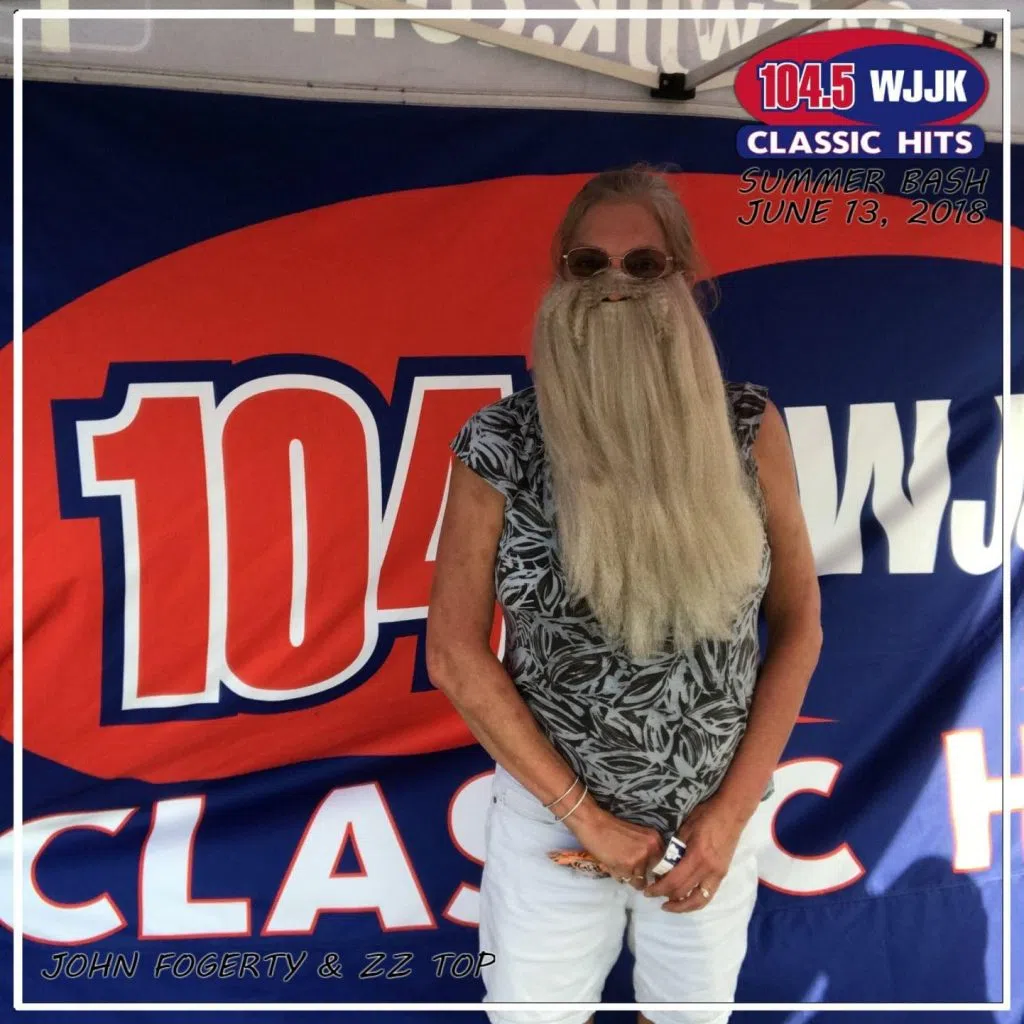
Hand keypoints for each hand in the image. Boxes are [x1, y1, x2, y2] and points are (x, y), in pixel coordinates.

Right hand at [564, 802, 663, 888]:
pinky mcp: (628, 865)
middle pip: (652, 874)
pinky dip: (619, 876)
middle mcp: (651, 847)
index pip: (663, 863)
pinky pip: (627, 880)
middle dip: (642, 875)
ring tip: (617, 865)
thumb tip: (650, 873)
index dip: (653, 870)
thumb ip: (646, 851)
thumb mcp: (636, 836)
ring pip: (640, 880)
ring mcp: (640, 857)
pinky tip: (611, 865)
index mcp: (655, 838)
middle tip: (628, 869)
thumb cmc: (611, 828)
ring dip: (629, 876)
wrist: (593, 823)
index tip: (645, 871)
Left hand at [644, 795, 748, 911]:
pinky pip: (708, 895)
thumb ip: (675, 848)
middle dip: (666, 897)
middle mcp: (709, 869)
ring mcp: (718, 874)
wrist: (732, 812)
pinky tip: (685, 899)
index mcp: (697, 856)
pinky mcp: (722, 874)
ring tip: (669, 906)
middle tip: (653, 895)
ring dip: (683, 907)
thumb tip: (662, 864)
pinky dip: (695, 901)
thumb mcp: (685, 828)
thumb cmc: (706, 815)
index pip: (674, 881)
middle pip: (684, 892)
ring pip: (699, 900)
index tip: (647, 891)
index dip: (659, 889)